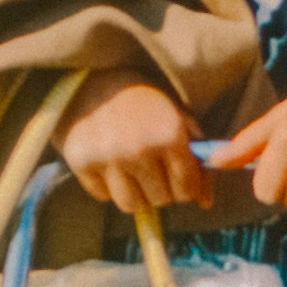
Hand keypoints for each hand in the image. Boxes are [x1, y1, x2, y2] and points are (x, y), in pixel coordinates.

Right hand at [55, 68, 212, 214]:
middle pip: (160, 200)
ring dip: (136, 193)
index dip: (186, 186)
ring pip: (131, 205)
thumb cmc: (147, 104)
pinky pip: (102, 196)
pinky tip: (110, 163)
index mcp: (169, 135)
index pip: (186, 189)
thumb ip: (198, 160)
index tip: (179, 176)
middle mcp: (138, 148)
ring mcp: (107, 157)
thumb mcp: (180, 121)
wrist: (97, 80)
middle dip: (162, 188)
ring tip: (133, 170)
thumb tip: (206, 203)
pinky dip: (108, 186)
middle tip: (153, 167)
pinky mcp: (80, 161)